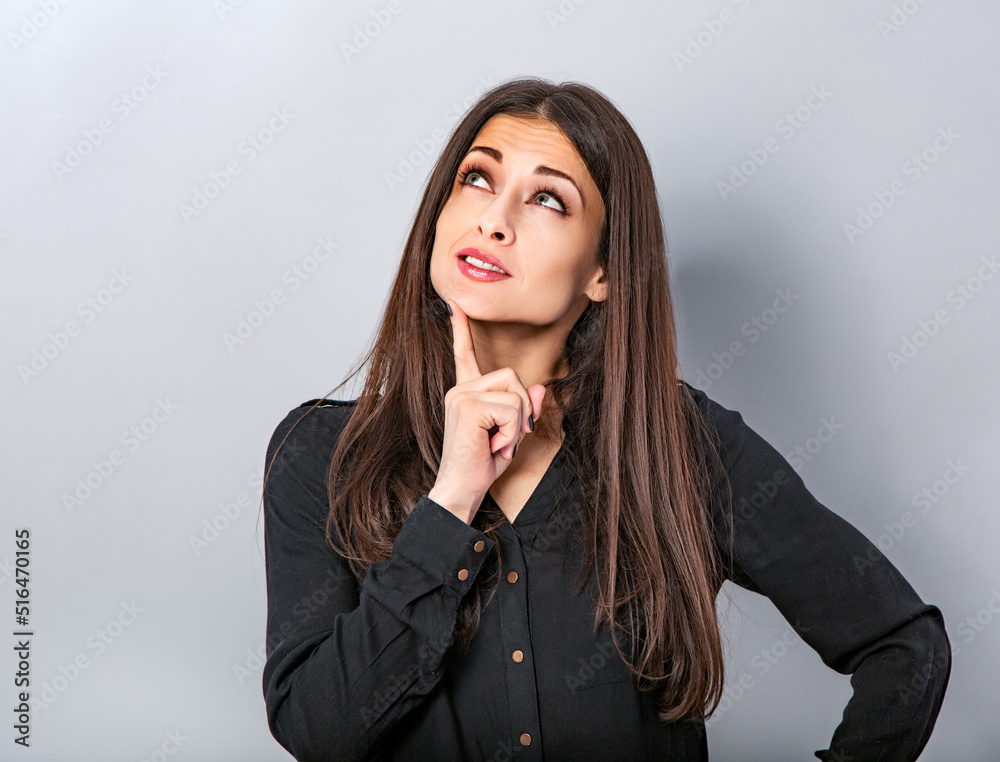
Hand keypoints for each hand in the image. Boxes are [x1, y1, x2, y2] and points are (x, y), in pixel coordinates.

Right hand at [427, 300, 545, 524]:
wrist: (461, 491)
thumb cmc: (482, 466)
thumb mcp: (512, 435)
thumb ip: (526, 410)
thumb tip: (541, 386)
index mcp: (466, 393)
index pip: (464, 356)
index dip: (461, 331)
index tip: (455, 305)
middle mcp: (460, 390)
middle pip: (512, 377)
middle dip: (522, 409)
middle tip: (505, 438)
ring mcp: (462, 396)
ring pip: (516, 394)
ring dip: (517, 425)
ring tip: (496, 444)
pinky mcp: (468, 406)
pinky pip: (512, 409)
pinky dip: (511, 432)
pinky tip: (493, 446)